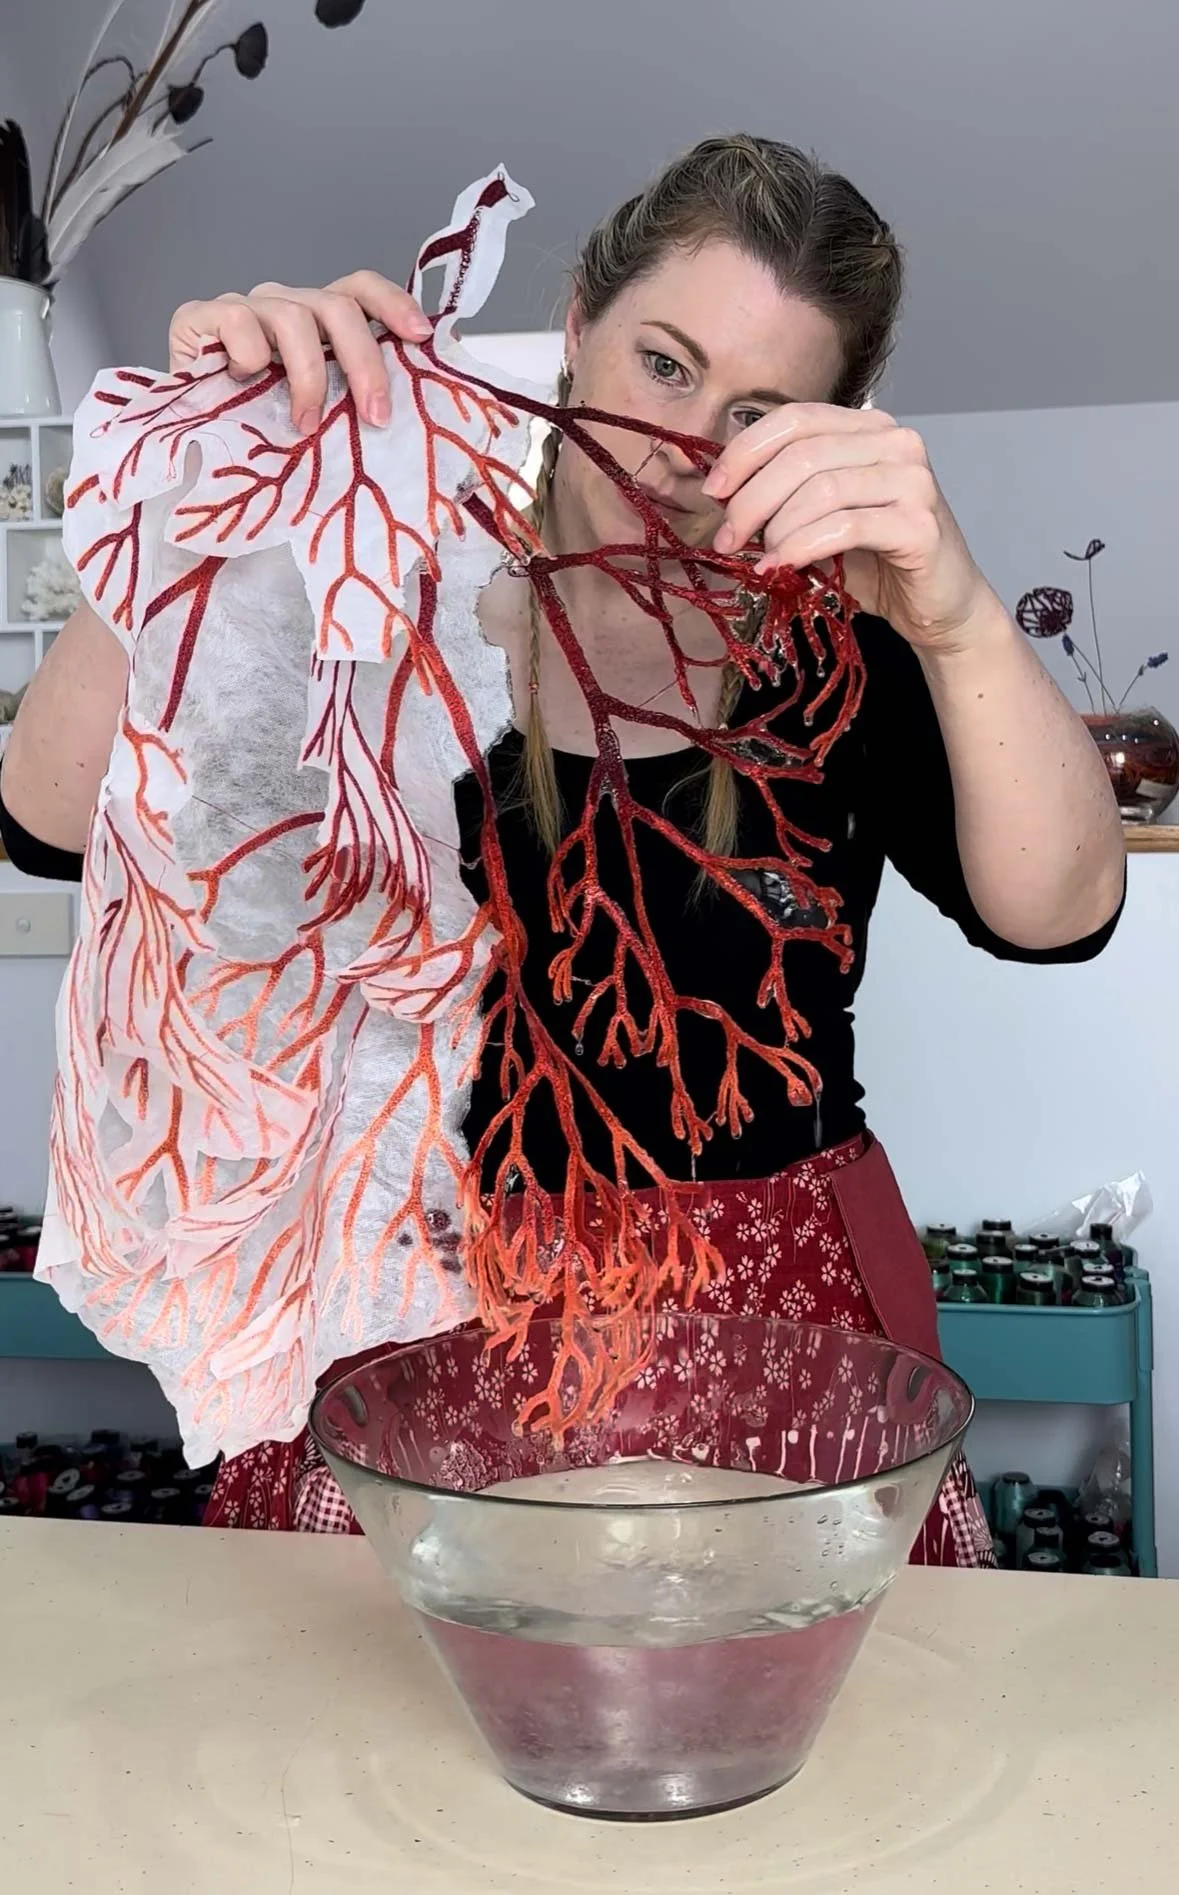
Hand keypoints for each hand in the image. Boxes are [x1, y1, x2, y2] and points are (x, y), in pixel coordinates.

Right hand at [168, 272, 433, 434]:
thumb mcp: (315, 410)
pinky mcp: (200, 316)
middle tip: (374, 416)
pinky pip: (239, 320)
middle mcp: (284, 303)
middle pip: (337, 308)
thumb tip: (395, 412)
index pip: (359, 289)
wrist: (189, 437)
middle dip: (363, 363)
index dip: (392, 305)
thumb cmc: (257, 426)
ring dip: (309, 376)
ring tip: (306, 423)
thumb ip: (347, 396)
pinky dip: (251, 356)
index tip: (420, 336)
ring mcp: (245, 307)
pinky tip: (244, 382)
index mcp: (316, 319)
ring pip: (293, 318)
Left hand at [702, 404, 998, 651]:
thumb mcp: (820, 519)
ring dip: (776, 528)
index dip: (746, 451)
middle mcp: (897, 443)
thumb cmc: (878, 563)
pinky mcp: (920, 525)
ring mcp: (914, 481)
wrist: (940, 608)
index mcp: (868, 430)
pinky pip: (845, 527)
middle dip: (751, 499)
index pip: (796, 419)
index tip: (714, 491)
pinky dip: (802, 548)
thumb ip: (785, 495)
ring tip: (759, 559)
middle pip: (802, 455)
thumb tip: (722, 493)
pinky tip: (781, 568)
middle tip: (726, 538)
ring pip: (821, 489)